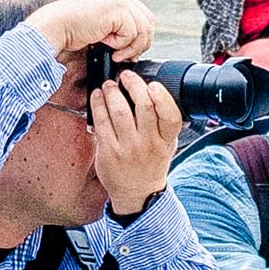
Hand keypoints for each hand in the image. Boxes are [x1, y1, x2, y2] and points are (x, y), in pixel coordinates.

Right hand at [26, 0, 157, 65]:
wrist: (56, 26)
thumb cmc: (72, 30)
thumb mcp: (101, 26)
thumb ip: (118, 28)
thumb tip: (136, 45)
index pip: (143, 17)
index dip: (140, 38)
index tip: (128, 52)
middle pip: (148, 23)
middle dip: (140, 44)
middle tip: (124, 55)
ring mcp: (120, 1)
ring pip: (143, 29)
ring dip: (130, 47)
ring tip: (114, 52)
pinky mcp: (118, 10)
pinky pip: (132, 33)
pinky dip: (120, 44)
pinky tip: (105, 43)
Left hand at [88, 72, 184, 214]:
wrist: (137, 193)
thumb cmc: (151, 164)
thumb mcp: (167, 145)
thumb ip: (165, 123)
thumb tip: (153, 92)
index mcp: (166, 140)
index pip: (171, 116)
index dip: (162, 97)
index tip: (152, 85)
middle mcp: (148, 144)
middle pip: (144, 107)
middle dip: (134, 85)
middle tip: (126, 76)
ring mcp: (128, 148)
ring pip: (120, 112)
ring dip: (112, 92)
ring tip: (109, 85)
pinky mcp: (109, 151)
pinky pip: (102, 122)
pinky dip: (98, 105)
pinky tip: (97, 97)